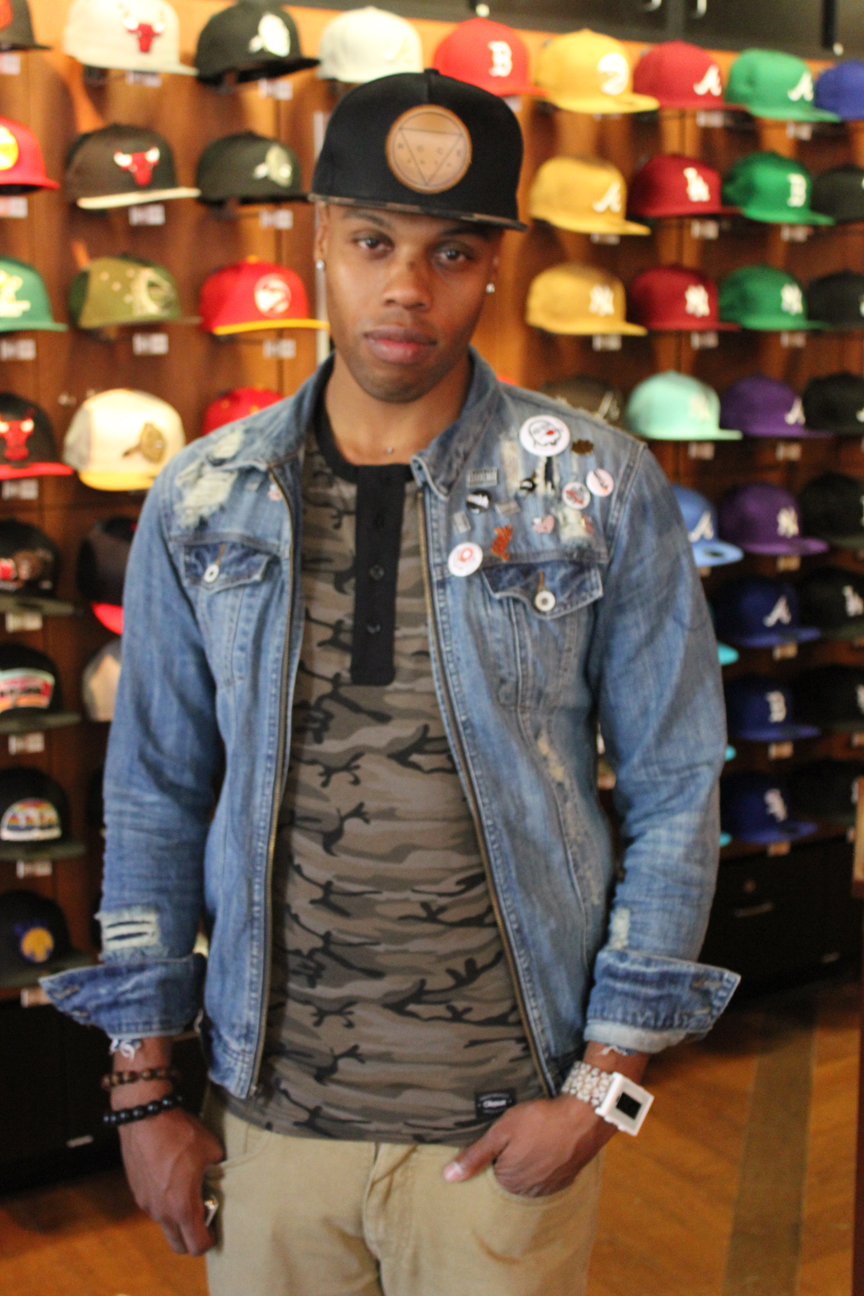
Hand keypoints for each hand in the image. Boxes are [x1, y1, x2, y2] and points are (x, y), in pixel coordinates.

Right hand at [118, 1106, 223, 1254]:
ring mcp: (146, 1203)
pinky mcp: (137, 1191)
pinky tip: (171, 1181)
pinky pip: (154, 1208)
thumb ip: (218, 1170)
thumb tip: (219, 1176)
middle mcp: (162, 1212)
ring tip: (188, 1196)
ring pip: (165, 1226)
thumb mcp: (212, 1150)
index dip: (210, 1241)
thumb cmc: (180, 1134)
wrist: (145, 1117)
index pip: (197, 1246)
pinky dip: (164, 1204)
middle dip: (192, 1239)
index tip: (216, 1228)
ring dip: (178, 1221)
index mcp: (182, 1207)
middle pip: (178, 1245)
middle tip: (203, 1219)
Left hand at [443, 1094, 615, 1197]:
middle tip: (521, 1134)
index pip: (490, 1171)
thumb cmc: (539, 1120)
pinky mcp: (566, 1179)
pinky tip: (548, 1145)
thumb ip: (475, 1156)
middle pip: (510, 1175)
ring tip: (535, 1138)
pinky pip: (547, 1175)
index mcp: (508, 1182)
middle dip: (511, 1157)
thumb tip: (448, 1178)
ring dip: (529, 1160)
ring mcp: (549, 1187)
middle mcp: (528, 1191)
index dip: (496, 1150)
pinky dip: (546, 1162)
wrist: (583, 1117)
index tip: (504, 1135)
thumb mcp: (501, 1132)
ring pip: (529, 1176)